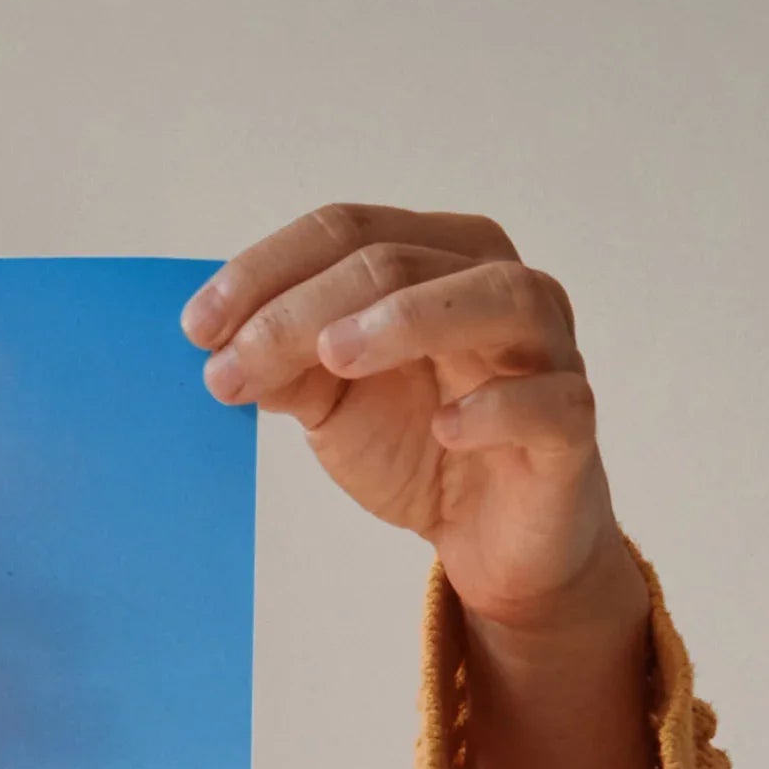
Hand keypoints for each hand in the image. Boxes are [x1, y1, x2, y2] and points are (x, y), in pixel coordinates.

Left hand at [187, 204, 671, 768]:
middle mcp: (498, 285)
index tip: (197, 328)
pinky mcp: (570, 425)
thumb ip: (287, 366)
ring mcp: (546, 350)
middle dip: (304, 309)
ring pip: (494, 298)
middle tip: (232, 363)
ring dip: (408, 319)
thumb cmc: (419, 444)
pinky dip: (497, 407)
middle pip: (400, 260)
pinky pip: (549, 401)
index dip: (267, 271)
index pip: (349, 231)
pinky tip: (446, 427)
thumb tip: (224, 348)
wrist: (491, 537)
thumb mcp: (333, 403)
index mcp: (437, 259)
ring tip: (334, 356)